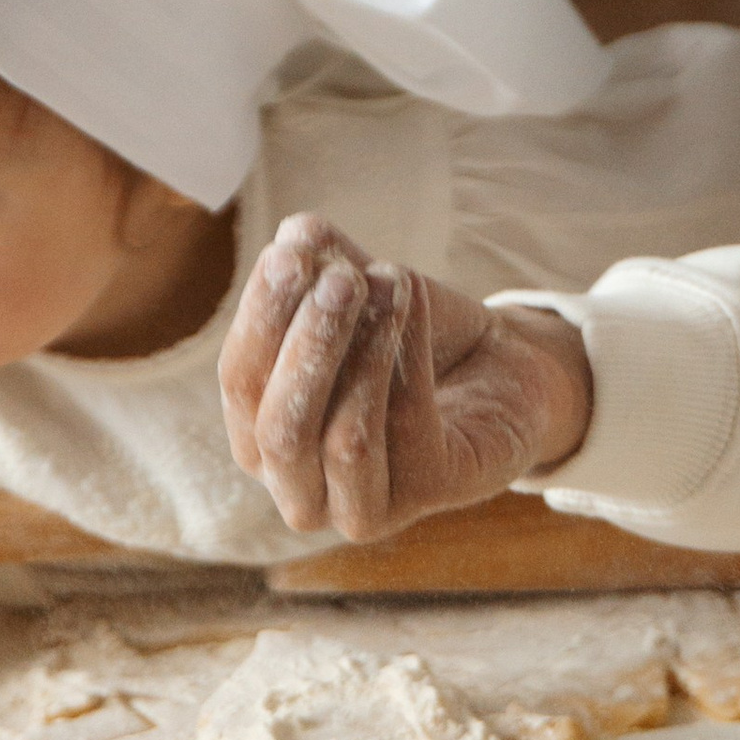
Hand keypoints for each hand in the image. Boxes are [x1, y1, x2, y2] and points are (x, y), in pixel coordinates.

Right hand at [219, 215, 592, 538]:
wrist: (498, 372)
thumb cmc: (411, 338)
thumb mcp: (361, 293)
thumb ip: (326, 266)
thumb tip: (295, 232)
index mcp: (260, 436)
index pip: (240, 382)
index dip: (261, 317)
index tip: (291, 253)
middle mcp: (297, 487)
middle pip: (279, 429)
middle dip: (308, 347)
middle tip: (339, 278)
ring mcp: (357, 506)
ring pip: (343, 440)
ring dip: (366, 353)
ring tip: (390, 280)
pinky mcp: (421, 500)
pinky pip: (409, 431)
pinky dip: (411, 361)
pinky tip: (416, 303)